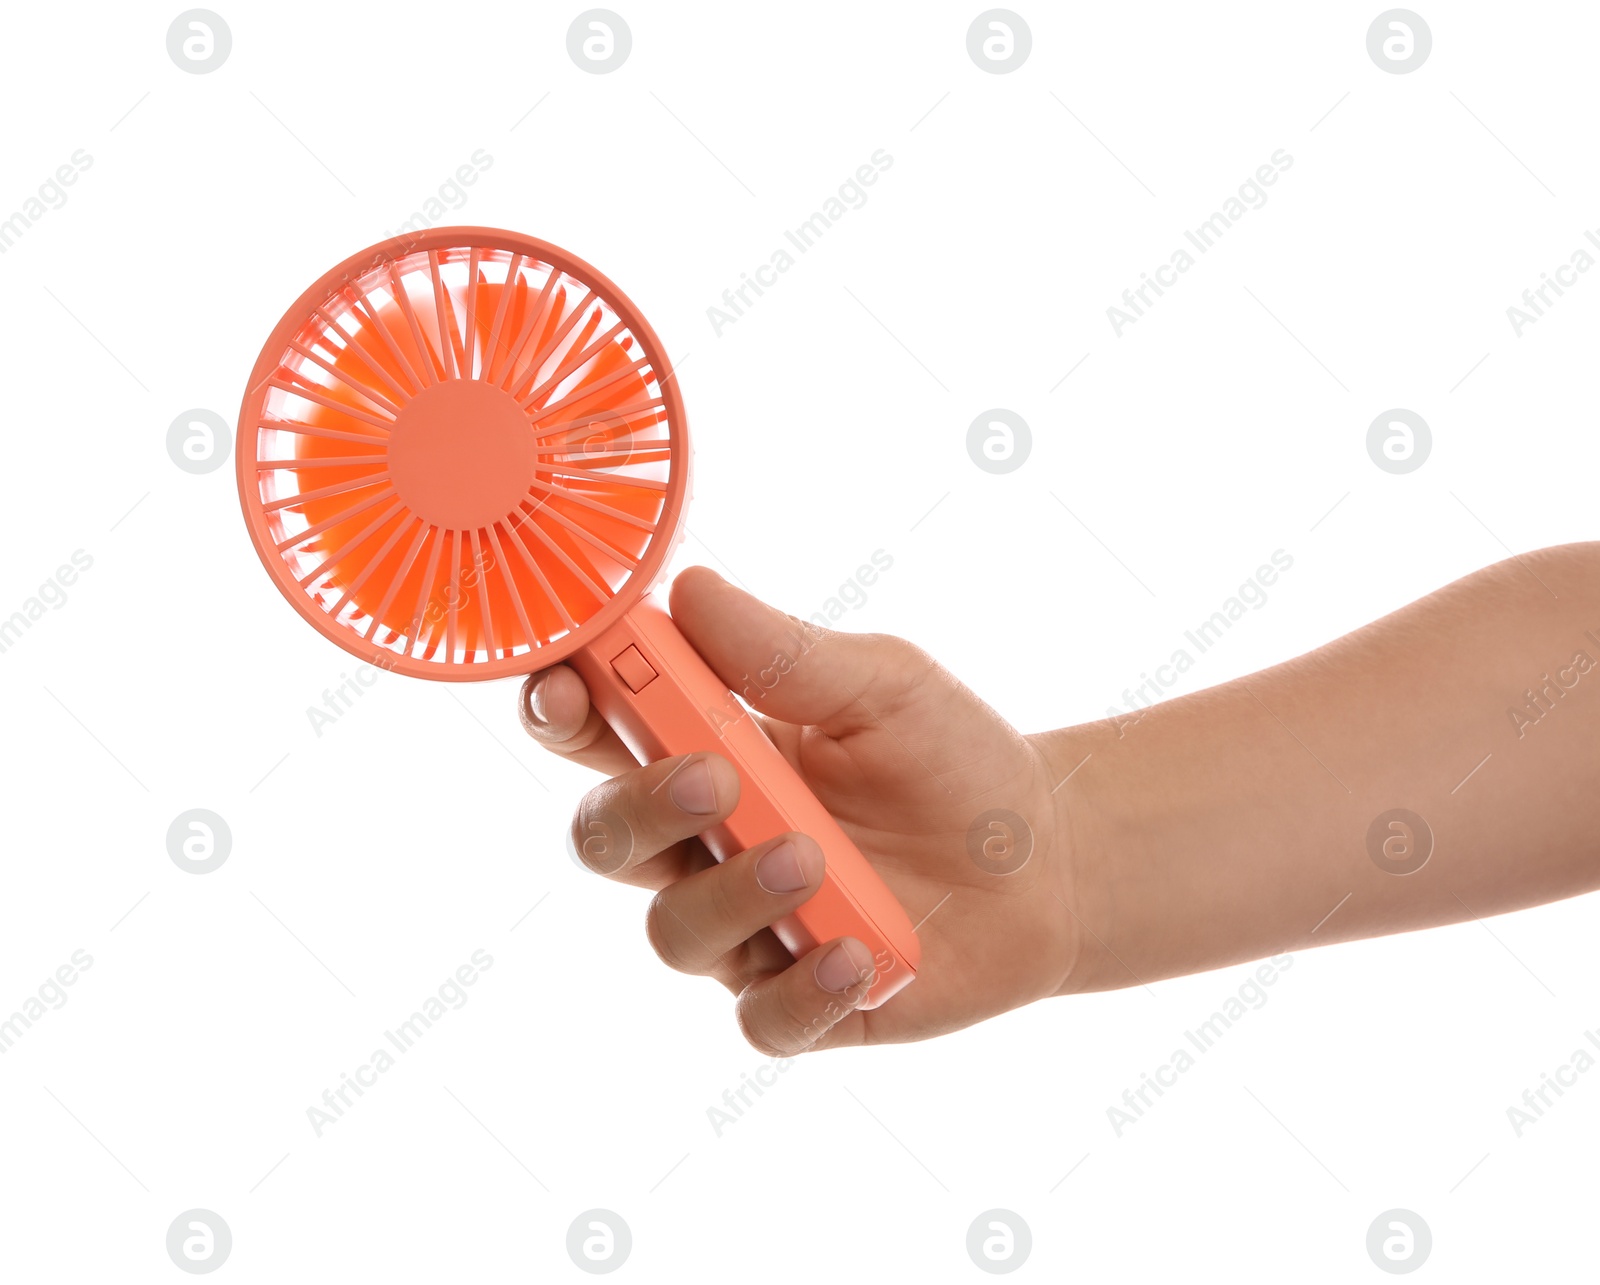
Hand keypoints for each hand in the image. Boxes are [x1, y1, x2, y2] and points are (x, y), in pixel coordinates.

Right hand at [518, 567, 1080, 1052]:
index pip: (602, 734)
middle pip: (608, 839)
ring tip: (812, 856)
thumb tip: (689, 589)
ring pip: (675, 932)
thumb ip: (784, 652)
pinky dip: (801, 991)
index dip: (564, 708)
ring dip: (731, 893)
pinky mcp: (802, 1003)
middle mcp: (707, 846)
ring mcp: (748, 929)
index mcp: (707, 753)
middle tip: (713, 776)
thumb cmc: (949, 759)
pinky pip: (762, 1019)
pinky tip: (855, 952)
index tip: (571, 684)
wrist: (1046, 860)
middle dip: (640, 807)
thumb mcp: (882, 685)